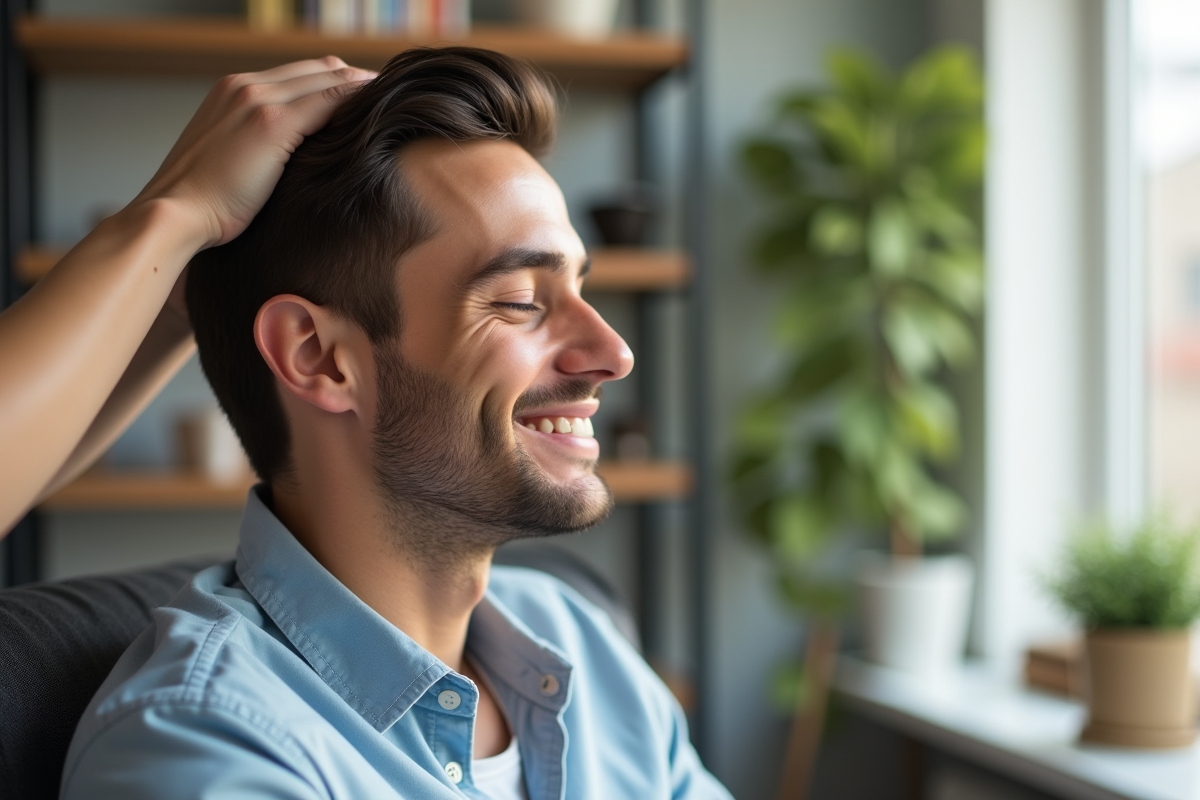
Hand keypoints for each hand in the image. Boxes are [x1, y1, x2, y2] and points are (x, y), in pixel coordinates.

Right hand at [131, 57, 375, 249]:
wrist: (174, 213)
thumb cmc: (202, 203)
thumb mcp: (232, 163)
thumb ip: (259, 149)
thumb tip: (297, 162)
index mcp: (232, 92)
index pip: (298, 75)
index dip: (335, 84)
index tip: (366, 100)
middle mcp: (243, 86)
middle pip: (317, 70)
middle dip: (355, 81)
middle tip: (389, 102)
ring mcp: (256, 100)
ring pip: (326, 79)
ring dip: (361, 89)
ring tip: (392, 107)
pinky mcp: (270, 122)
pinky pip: (327, 101)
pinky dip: (355, 102)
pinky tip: (378, 116)